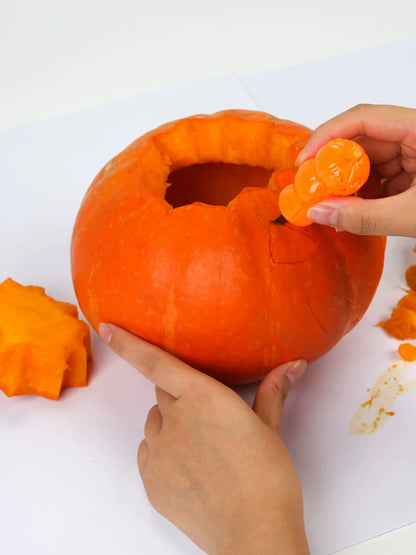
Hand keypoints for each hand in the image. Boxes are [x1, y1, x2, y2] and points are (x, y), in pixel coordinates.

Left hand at [99, 323, 308, 554]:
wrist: (254, 531)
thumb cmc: (266, 477)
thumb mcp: (269, 428)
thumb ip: (273, 391)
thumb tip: (294, 365)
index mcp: (202, 397)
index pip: (155, 362)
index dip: (129, 344)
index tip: (108, 329)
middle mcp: (174, 419)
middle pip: (162, 393)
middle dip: (179, 397)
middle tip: (206, 417)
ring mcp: (158, 451)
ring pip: (154, 424)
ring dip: (170, 425)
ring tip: (200, 448)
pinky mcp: (151, 480)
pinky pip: (148, 453)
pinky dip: (161, 453)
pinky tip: (188, 468)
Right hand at [296, 104, 415, 236]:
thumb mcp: (412, 216)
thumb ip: (366, 217)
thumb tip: (320, 212)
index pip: (364, 118)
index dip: (329, 136)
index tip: (305, 161)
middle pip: (365, 141)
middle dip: (336, 168)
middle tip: (313, 189)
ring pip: (372, 161)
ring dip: (351, 185)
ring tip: (335, 206)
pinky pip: (384, 177)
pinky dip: (367, 196)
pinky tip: (357, 211)